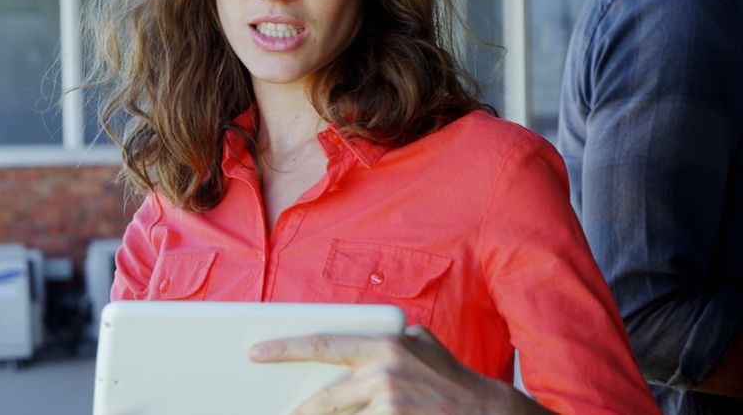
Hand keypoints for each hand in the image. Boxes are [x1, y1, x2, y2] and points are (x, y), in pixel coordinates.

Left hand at [249, 325, 551, 414]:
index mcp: (383, 345)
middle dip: (300, 412)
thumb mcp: (421, 344)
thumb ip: (388, 338)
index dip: (284, 348)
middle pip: (323, 400)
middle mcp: (383, 373)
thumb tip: (356, 336)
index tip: (255, 352)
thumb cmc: (452, 378)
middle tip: (284, 413)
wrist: (488, 412)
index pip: (322, 344)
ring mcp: (390, 403)